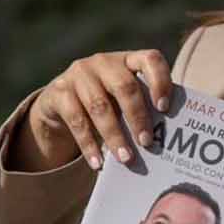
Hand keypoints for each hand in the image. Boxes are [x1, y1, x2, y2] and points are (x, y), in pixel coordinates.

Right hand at [10, 49, 172, 172]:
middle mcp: (104, 62)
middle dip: (137, 117)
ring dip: (114, 136)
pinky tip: (98, 163)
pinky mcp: (59, 91)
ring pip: (100, 106)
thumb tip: (164, 141)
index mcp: (128, 60)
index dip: (160, 82)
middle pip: (125, 86)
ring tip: (126, 158)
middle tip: (147, 143)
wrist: (60, 102)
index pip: (150, 60)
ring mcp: (79, 74)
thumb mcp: (124, 99)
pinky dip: (89, 145)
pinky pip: (76, 120)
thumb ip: (143, 109)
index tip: (164, 108)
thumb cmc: (107, 101)